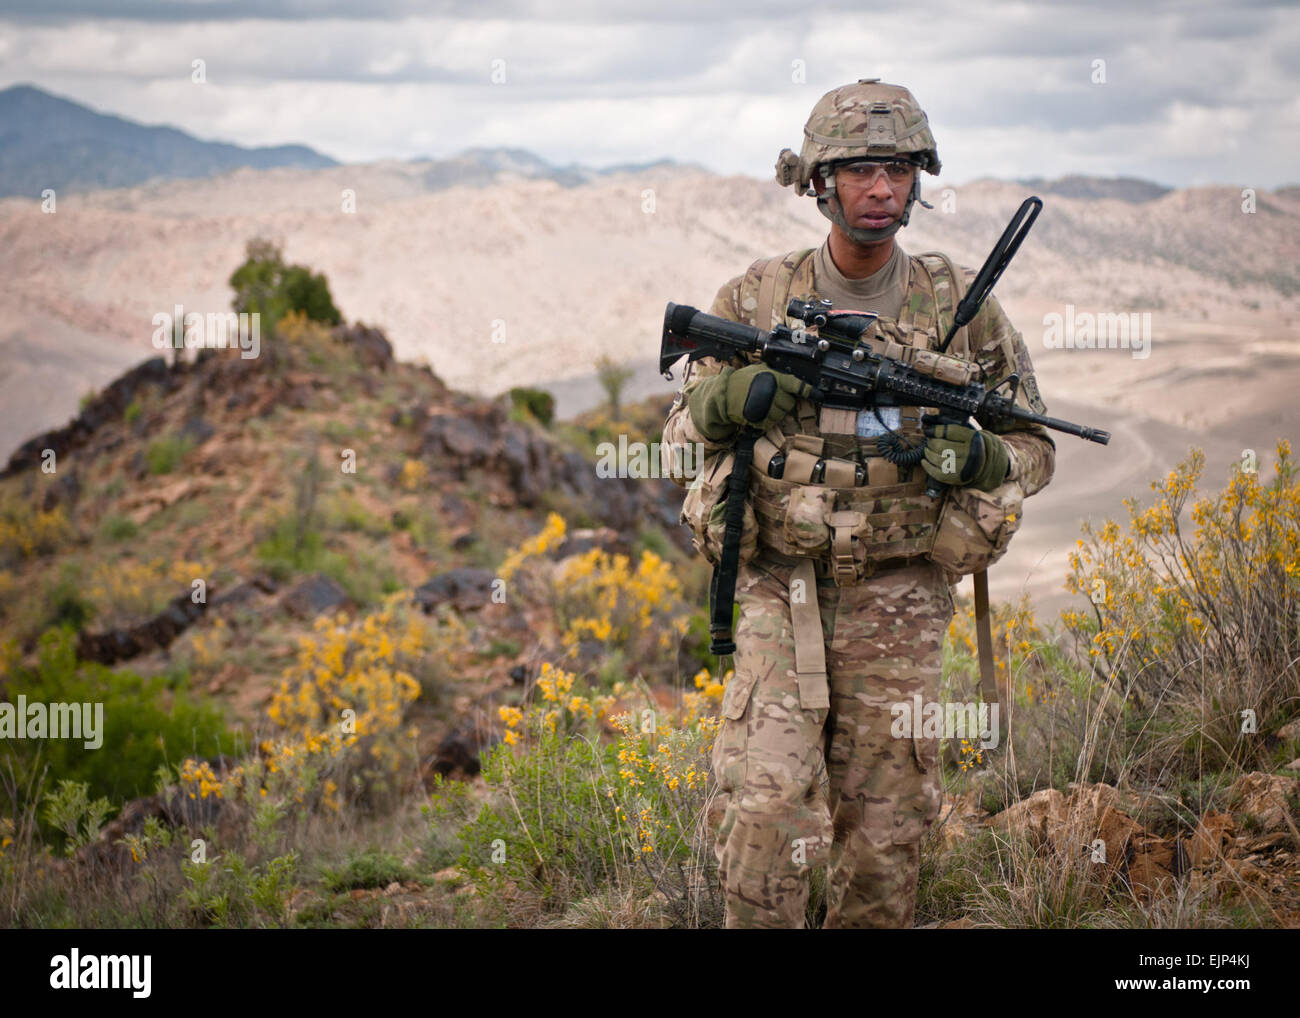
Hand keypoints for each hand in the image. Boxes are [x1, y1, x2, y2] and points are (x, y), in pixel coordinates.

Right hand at [688, 364, 810, 440]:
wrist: (724, 396)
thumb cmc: (741, 382)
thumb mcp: (759, 369)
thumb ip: (776, 372)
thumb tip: (793, 376)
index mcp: (775, 378)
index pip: (799, 385)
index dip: (810, 391)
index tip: (819, 395)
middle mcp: (774, 392)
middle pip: (791, 402)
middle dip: (784, 400)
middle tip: (771, 396)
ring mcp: (769, 407)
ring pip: (783, 413)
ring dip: (776, 410)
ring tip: (763, 403)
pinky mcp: (763, 419)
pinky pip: (773, 422)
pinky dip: (768, 419)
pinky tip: (759, 412)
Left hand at [921, 421, 1009, 490]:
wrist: (984, 463)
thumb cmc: (970, 445)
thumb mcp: (967, 433)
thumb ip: (952, 429)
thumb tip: (929, 426)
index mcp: (972, 438)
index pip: (950, 431)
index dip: (936, 430)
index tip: (929, 431)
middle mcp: (969, 452)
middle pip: (941, 445)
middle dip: (931, 443)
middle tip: (930, 442)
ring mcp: (963, 466)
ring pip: (937, 459)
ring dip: (928, 453)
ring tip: (927, 450)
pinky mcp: (956, 477)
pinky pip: (936, 472)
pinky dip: (927, 466)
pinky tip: (924, 461)